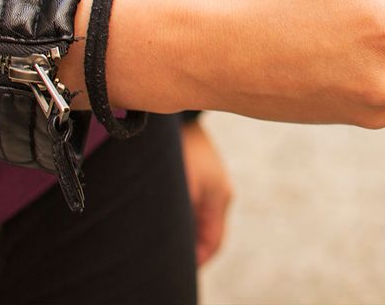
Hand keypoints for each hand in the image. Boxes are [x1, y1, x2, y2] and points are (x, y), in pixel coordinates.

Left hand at [180, 120, 232, 266]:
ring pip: (200, 219)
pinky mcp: (202, 175)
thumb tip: (177, 240)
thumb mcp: (182, 187)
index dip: (197, 260)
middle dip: (190, 248)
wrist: (180, 117)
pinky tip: (167, 215)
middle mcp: (220, 193)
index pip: (213, 243)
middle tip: (168, 256)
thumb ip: (183, 216)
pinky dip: (183, 216)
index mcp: (220, 198)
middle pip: (207, 233)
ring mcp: (212, 183)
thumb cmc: (182, 150)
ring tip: (164, 237)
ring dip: (185, 231)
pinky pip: (195, 205)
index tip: (178, 267)